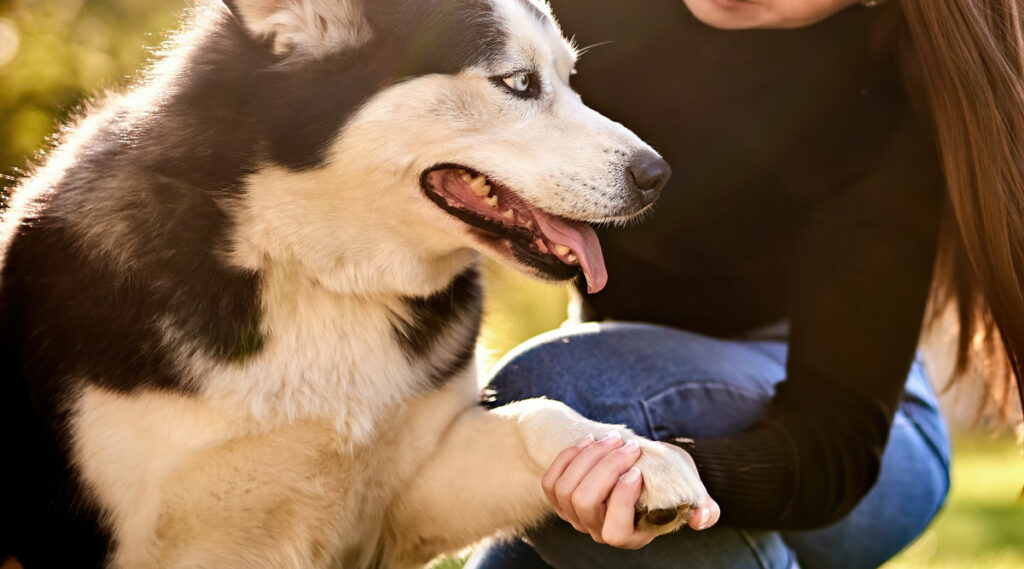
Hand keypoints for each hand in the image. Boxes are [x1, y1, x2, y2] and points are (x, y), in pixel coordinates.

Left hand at [541, 432, 720, 548]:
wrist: (643, 462)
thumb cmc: (670, 478)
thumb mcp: (691, 488)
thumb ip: (702, 505)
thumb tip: (703, 518)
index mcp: (631, 535)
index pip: (615, 531)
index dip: (621, 500)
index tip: (637, 470)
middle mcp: (598, 530)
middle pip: (585, 502)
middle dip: (604, 467)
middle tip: (628, 444)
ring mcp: (576, 515)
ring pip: (566, 490)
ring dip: (588, 457)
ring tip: (612, 438)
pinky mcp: (561, 497)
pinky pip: (551, 482)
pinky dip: (568, 457)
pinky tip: (589, 441)